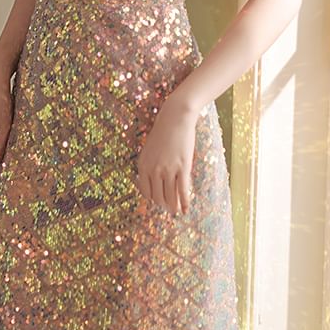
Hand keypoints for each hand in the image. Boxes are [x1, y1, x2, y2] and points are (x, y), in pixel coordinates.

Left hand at [136, 98, 198, 214]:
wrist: (175, 118)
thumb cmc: (163, 132)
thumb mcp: (149, 149)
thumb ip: (149, 165)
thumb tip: (154, 182)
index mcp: (143, 165)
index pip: (145, 191)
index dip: (152, 199)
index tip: (158, 202)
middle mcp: (154, 170)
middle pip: (157, 197)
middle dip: (163, 205)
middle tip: (169, 208)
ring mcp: (168, 170)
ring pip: (170, 197)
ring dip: (174, 207)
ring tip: (177, 211)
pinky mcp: (182, 168)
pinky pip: (183, 191)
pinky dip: (185, 203)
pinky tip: (186, 209)